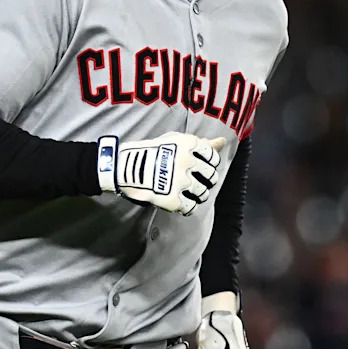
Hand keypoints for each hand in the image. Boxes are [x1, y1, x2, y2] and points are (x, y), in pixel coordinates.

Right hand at [96, 133, 225, 215]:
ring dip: (197, 194)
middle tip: (193, 180)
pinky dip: (186, 207)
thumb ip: (201, 143)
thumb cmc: (152, 151)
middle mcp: (188, 162)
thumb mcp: (176, 140)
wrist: (125, 168)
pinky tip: (178, 201)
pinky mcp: (173, 199)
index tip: (200, 166)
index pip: (214, 157)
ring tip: (186, 192)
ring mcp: (181, 181)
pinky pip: (191, 208)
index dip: (208, 163)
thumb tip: (222, 142)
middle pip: (211, 177)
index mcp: (189, 144)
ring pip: (203, 194)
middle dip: (205, 180)